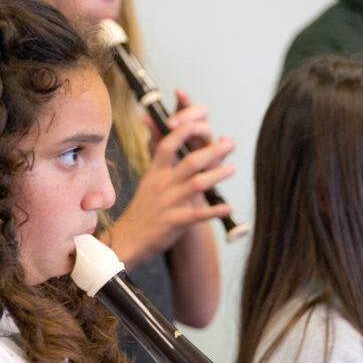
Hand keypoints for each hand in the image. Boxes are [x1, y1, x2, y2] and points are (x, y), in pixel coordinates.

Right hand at [100, 96, 233, 267]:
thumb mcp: (149, 182)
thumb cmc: (144, 209)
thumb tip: (175, 143)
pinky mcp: (175, 222)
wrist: (129, 239)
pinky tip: (228, 207)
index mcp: (155, 173)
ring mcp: (169, 203)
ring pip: (196, 184)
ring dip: (217, 175)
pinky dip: (214, 211)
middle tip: (229, 143)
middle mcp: (162, 184)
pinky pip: (198, 215)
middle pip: (189, 162)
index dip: (182, 132)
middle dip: (212, 151)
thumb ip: (164, 164)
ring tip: (232, 168)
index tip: (198, 123)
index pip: (167, 145)